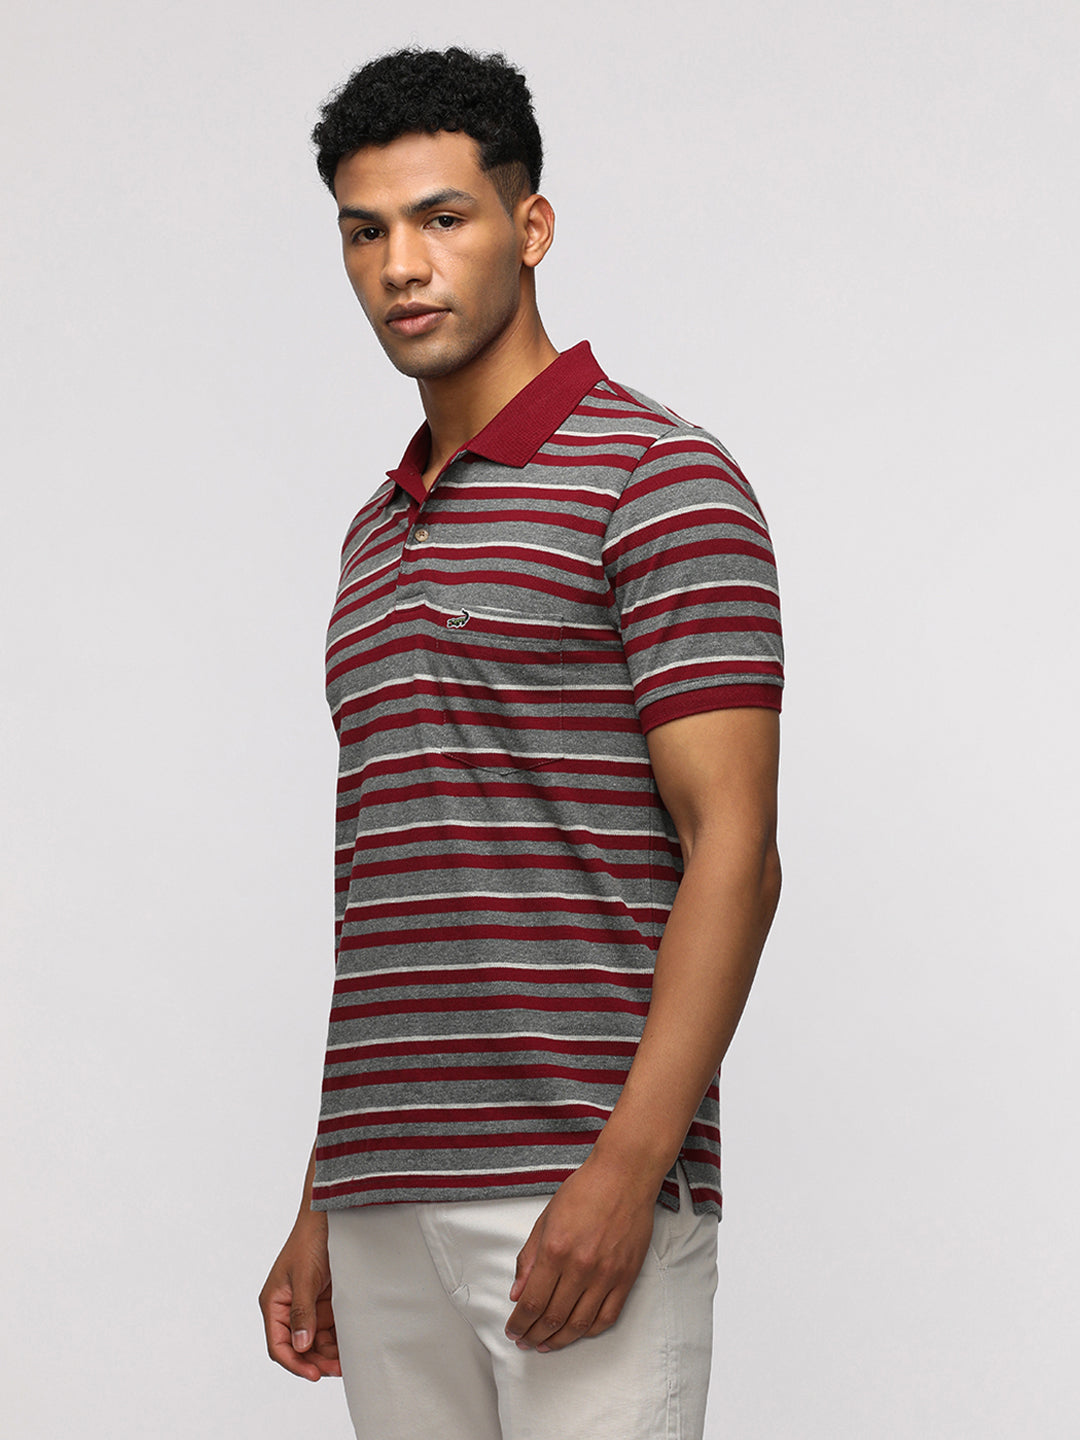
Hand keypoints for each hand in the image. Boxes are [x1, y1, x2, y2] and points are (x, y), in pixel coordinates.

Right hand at [259, 1210, 341, 1380]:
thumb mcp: (304, 1277)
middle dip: (315, 1361)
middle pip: (299, 1346)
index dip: (295, 1362)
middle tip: (337, 1369)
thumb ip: (302, 1312)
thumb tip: (301, 1346)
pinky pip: (329, 1327)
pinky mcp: (325, 1300)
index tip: (314, 1374)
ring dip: (328, 1353)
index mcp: (274, 1303)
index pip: (279, 1344)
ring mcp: (308, 1305)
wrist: (331, 1215)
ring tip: (346, 1361)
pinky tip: (350, 1345)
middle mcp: (288, 1307)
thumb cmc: (310, 1240)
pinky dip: (337, 1338)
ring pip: (315, 1340)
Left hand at [504, 1152, 658, 1352]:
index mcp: (555, 1249)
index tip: (512, 1330)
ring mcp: (606, 1274)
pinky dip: (589, 1331)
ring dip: (559, 1340)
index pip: (532, 1301)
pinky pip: (607, 1316)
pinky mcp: (626, 1277)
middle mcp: (580, 1266)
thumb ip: (529, 1258)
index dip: (519, 1323)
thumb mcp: (546, 1218)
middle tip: (525, 1341)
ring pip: (579, 1323)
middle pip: (553, 1317)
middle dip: (534, 1335)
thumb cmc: (585, 1191)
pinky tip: (576, 1333)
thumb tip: (517, 1293)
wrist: (624, 1177)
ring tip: (545, 1344)